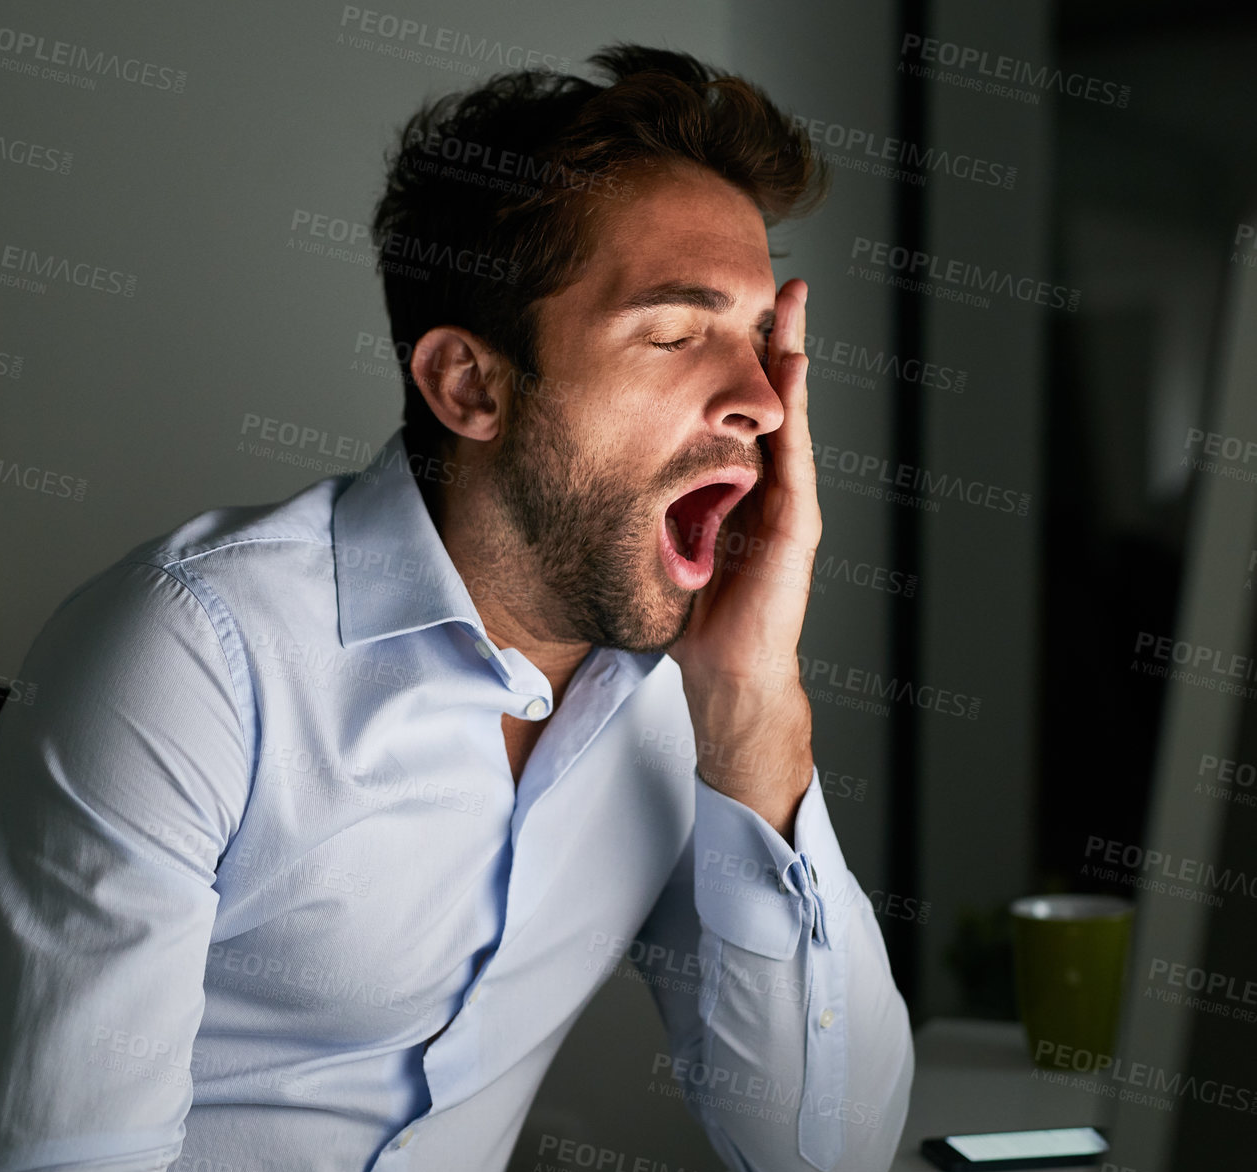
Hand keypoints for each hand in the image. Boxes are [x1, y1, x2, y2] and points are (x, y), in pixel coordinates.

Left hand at [668, 276, 818, 839]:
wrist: (725, 674)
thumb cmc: (695, 617)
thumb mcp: (662, 541)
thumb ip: (652, 502)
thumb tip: (594, 464)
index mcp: (733, 487)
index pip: (734, 411)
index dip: (731, 361)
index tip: (718, 308)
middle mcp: (765, 487)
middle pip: (768, 400)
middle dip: (772, 339)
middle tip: (772, 278)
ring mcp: (788, 504)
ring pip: (788, 416)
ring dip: (791, 357)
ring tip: (791, 304)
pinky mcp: (796, 527)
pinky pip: (794, 457)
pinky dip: (793, 411)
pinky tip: (791, 369)